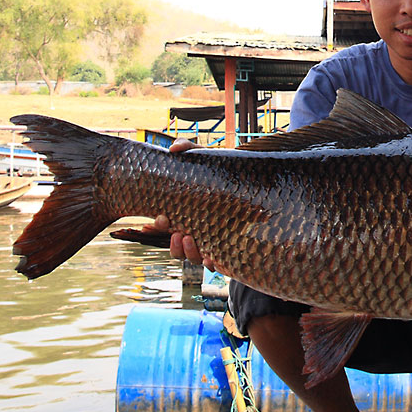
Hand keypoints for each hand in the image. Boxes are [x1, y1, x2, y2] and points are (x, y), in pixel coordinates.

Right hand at [140, 139, 222, 271]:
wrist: (255, 186)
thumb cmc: (223, 173)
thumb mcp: (206, 159)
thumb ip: (189, 148)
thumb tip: (174, 148)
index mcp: (186, 215)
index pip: (166, 226)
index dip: (157, 227)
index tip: (157, 219)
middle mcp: (197, 232)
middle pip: (177, 247)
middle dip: (172, 242)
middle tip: (174, 229)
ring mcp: (212, 242)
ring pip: (193, 258)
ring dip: (187, 252)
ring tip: (188, 237)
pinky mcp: (229, 250)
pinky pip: (217, 263)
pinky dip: (211, 262)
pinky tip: (211, 257)